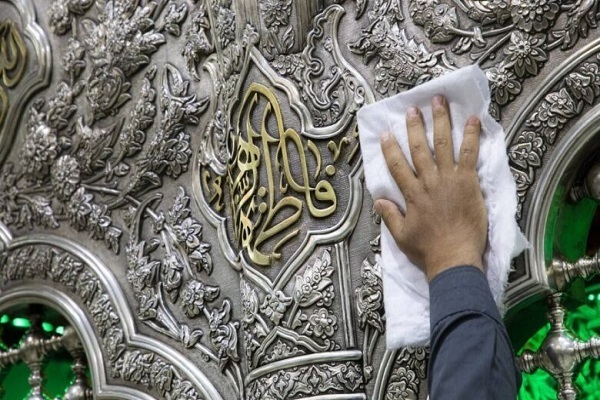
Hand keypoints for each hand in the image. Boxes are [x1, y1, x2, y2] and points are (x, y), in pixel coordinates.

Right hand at [374, 95, 487, 280]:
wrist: (454, 259)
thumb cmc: (427, 250)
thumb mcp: (401, 236)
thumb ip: (390, 216)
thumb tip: (379, 201)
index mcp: (411, 194)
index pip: (397, 166)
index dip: (390, 148)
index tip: (386, 133)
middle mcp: (428, 182)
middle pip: (419, 149)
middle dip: (415, 127)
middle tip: (413, 109)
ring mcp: (449, 180)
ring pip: (443, 144)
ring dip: (440, 121)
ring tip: (439, 102)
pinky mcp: (468, 182)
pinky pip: (469, 154)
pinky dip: (471, 136)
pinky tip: (473, 119)